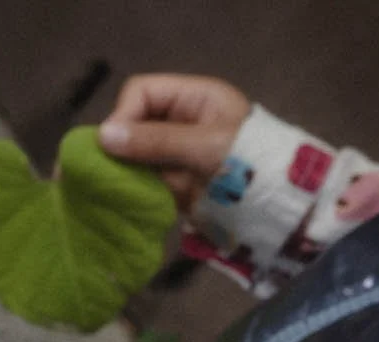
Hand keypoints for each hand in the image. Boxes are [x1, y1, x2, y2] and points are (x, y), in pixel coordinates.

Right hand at [98, 74, 250, 210]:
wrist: (277, 211)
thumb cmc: (250, 165)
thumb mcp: (205, 146)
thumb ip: (156, 140)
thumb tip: (103, 136)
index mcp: (194, 98)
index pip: (142, 92)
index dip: (123, 114)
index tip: (112, 144)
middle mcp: (181, 122)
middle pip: (133, 123)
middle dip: (118, 145)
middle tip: (101, 170)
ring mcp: (176, 154)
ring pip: (133, 155)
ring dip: (121, 171)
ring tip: (106, 188)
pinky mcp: (173, 184)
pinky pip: (142, 181)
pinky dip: (130, 190)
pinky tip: (120, 200)